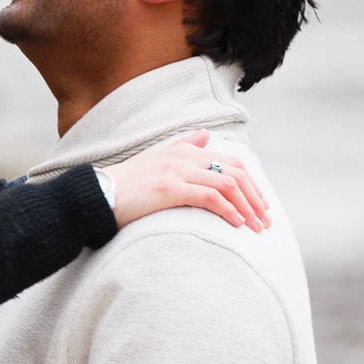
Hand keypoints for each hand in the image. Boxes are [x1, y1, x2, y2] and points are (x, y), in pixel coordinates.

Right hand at [104, 130, 269, 231]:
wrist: (98, 194)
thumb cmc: (127, 183)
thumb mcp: (157, 159)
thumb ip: (183, 146)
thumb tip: (206, 135)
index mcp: (184, 150)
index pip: (231, 162)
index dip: (252, 184)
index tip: (260, 206)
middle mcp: (184, 156)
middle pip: (235, 173)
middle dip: (255, 199)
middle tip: (265, 222)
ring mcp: (177, 171)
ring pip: (228, 185)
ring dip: (247, 208)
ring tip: (255, 228)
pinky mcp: (170, 188)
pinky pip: (210, 197)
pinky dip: (228, 211)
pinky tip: (236, 225)